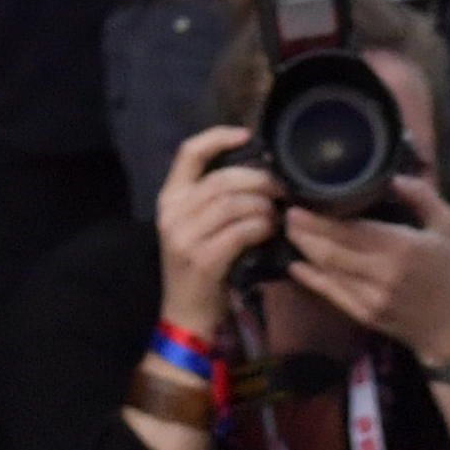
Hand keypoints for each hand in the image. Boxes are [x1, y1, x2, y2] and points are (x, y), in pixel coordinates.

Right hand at [151, 120, 281, 332]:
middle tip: (280, 187)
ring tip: (276, 213)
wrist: (184, 314)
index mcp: (169, 198)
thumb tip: (256, 171)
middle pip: (222, 179)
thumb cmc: (197, 265)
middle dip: (258, 179)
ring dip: (263, 206)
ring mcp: (186, 237)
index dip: (219, 137)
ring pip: (235, 204)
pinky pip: (241, 231)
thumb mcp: (194, 226)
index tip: (247, 135)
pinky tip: (270, 231)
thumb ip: (212, 198)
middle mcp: (173, 213)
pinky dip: (261, 227)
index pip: (189, 153)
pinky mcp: (204, 259)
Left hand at [279, 174, 449, 359]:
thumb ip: (422, 196)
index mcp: (402, 248)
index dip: (321, 219)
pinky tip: (295, 265)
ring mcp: (370, 298)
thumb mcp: (448, 225)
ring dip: (305, 251)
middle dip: (305, 232)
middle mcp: (382, 274)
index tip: (300, 203)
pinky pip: (331, 294)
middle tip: (286, 213)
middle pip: (332, 251)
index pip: (352, 231)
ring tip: (289, 232)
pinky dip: (311, 279)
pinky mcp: (363, 315)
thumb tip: (392, 177)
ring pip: (328, 272)